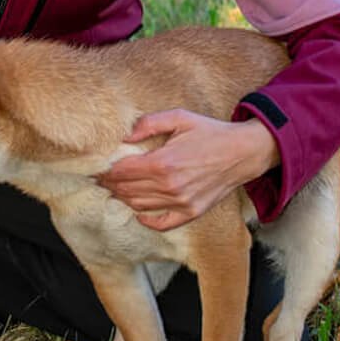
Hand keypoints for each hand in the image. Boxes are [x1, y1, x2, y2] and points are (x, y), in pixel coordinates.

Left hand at [98, 110, 279, 231]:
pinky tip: (138, 212)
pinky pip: (162, 223)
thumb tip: (124, 135)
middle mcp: (169, 186)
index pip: (122, 172)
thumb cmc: (210, 132)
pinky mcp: (191, 213)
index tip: (96, 168)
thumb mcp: (179, 117)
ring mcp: (181, 202)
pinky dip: (146, 220)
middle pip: (126, 190)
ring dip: (123, 199)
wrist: (243, 152)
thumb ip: (148, 123)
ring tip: (114, 190)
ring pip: (139, 206)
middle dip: (109, 184)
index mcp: (163, 162)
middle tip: (100, 179)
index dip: (105, 171)